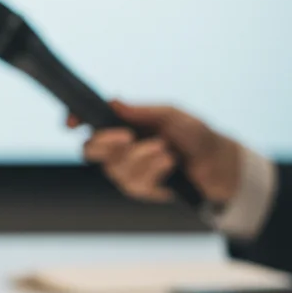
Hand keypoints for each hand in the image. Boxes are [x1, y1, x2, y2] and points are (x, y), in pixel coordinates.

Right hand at [66, 101, 242, 202]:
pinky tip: (169, 164)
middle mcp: (118, 149)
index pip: (89, 123)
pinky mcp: (140, 189)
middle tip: (127, 137)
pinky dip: (152, 172)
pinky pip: (134, 184)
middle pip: (90, 150)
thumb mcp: (171, 115)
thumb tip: (114, 102)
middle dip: (106, 144)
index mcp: (122, 125)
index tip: (73, 123)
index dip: (75, 121)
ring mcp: (127, 171)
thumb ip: (142, 111)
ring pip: (115, 169)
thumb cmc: (194, 135)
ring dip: (141, 158)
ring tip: (166, 150)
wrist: (218, 164)